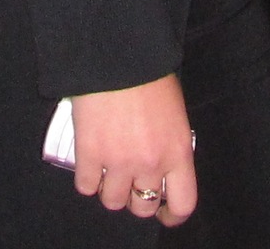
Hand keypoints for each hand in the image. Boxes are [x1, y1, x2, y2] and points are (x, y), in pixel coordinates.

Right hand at [72, 75, 197, 226]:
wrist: (118, 55)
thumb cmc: (149, 75)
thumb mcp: (174, 113)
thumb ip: (170, 145)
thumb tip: (161, 166)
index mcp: (178, 152)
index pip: (183, 203)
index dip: (172, 214)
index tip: (164, 212)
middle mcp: (151, 163)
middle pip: (142, 206)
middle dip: (135, 197)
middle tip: (129, 181)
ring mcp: (118, 161)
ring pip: (112, 201)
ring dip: (109, 188)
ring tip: (107, 169)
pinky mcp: (90, 154)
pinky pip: (86, 186)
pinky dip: (86, 178)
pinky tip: (90, 162)